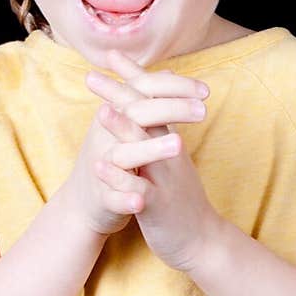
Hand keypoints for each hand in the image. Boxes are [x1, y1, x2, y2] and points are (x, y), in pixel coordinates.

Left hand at [84, 45, 222, 272]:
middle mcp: (169, 154)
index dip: (133, 78)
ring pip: (145, 149)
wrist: (202, 240)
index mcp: (169, 141)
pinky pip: (139, 189)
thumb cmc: (180, 197)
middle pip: (147, 116)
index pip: (153, 101)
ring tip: (101, 112)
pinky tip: (100, 167)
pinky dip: (120, 178)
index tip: (110, 55)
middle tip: (93, 75)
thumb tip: (156, 105)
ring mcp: (165, 178)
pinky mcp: (159, 205)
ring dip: (123, 129)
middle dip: (120, 94)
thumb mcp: (172, 159)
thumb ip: (162, 130)